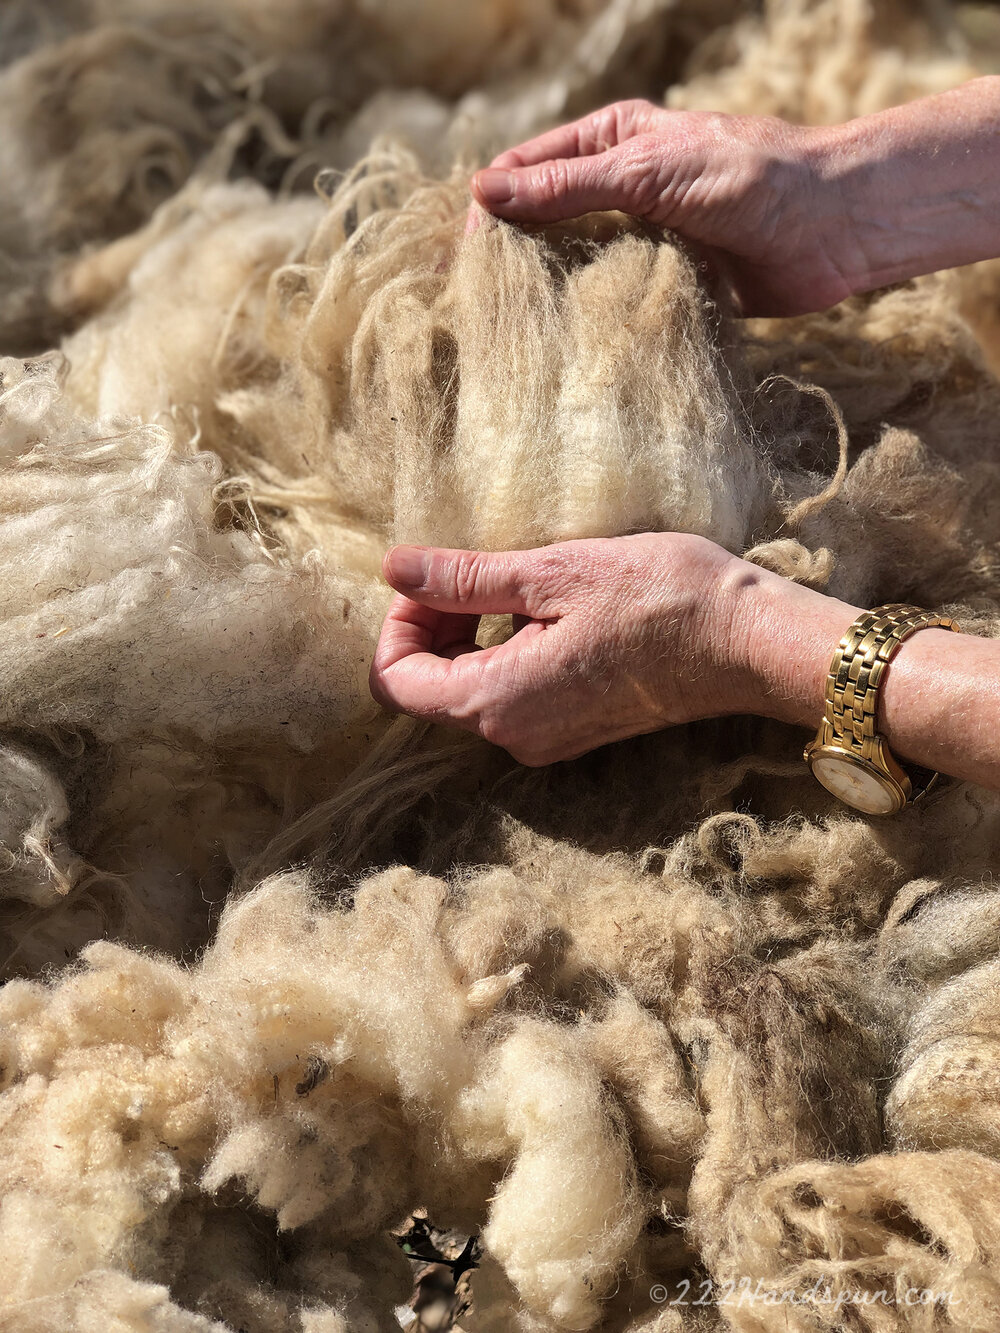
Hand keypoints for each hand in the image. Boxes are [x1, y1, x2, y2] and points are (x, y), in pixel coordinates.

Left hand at [370, 533, 783, 765]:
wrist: (750, 643)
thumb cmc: (660, 599)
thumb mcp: (553, 573)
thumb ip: (465, 579)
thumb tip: (395, 568)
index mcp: (497, 703)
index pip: (395, 680)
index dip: (398, 622)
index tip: (434, 577)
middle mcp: (514, 737)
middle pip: (428, 688)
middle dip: (432, 624)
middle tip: (474, 571)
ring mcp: (546, 740)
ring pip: (468, 691)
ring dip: (471, 635)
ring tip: (518, 584)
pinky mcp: (574, 731)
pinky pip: (509, 696)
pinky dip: (505, 652)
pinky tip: (549, 611)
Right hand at [468, 99, 852, 316]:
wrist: (832, 227)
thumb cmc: (747, 177)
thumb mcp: (646, 171)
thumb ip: (565, 186)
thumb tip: (480, 192)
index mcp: (613, 143)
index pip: (528, 170)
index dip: (491, 206)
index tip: (461, 252)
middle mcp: (623, 190)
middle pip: (547, 223)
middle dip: (513, 256)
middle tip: (478, 302)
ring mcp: (645, 239)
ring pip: (578, 268)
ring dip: (550, 295)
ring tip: (511, 332)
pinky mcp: (668, 285)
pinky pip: (616, 304)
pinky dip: (592, 321)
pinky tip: (566, 346)